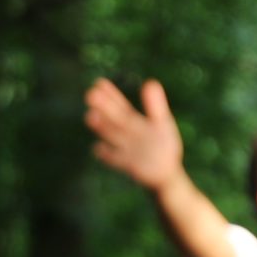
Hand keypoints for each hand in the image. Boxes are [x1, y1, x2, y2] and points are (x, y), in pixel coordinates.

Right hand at [84, 77, 184, 193]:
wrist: (166, 174)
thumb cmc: (164, 147)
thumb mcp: (162, 123)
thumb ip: (155, 105)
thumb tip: (150, 82)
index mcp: (135, 123)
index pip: (120, 107)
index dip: (111, 95)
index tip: (99, 83)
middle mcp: (127, 134)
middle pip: (114, 119)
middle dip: (103, 107)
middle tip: (90, 94)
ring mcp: (126, 149)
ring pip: (112, 135)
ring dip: (102, 127)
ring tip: (91, 116)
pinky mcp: (128, 165)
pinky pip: (116, 159)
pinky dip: (107, 154)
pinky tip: (98, 148)